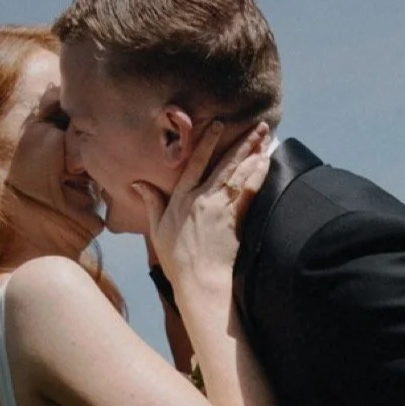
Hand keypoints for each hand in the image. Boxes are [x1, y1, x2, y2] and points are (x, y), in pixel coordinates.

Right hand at [135, 122, 270, 300]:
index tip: (219, 124)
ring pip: (241, 173)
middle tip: (259, 125)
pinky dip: (259, 175)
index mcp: (182, 198)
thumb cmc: (176, 259)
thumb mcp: (157, 230)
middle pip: (226, 164)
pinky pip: (250, 191)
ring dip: (254, 153)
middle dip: (243, 142)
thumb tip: (138, 183)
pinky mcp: (236, 219)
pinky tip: (266, 162)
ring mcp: (222, 208)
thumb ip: (152, 202)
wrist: (199, 281)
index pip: (196, 163)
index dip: (208, 142)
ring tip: (266, 136)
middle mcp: (203, 198)